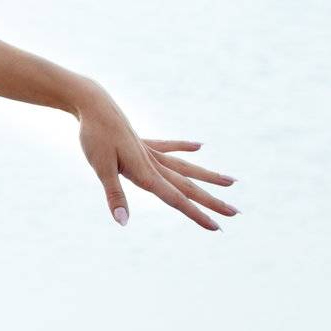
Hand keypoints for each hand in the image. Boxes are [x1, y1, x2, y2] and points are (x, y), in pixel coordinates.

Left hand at [70, 79, 237, 231]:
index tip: (217, 227)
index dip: (196, 214)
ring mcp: (150, 151)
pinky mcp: (142, 141)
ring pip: (185, 168)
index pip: (176, 199)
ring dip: (207, 176)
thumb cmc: (94, 137)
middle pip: (188, 186)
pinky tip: (199, 146)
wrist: (93, 103)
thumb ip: (115, 196)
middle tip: (236, 212)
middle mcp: (154, 162)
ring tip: (231, 181)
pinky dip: (183, 146)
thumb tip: (123, 222)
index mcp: (146, 172)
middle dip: (211, 201)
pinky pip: (167, 146)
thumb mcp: (101, 168)